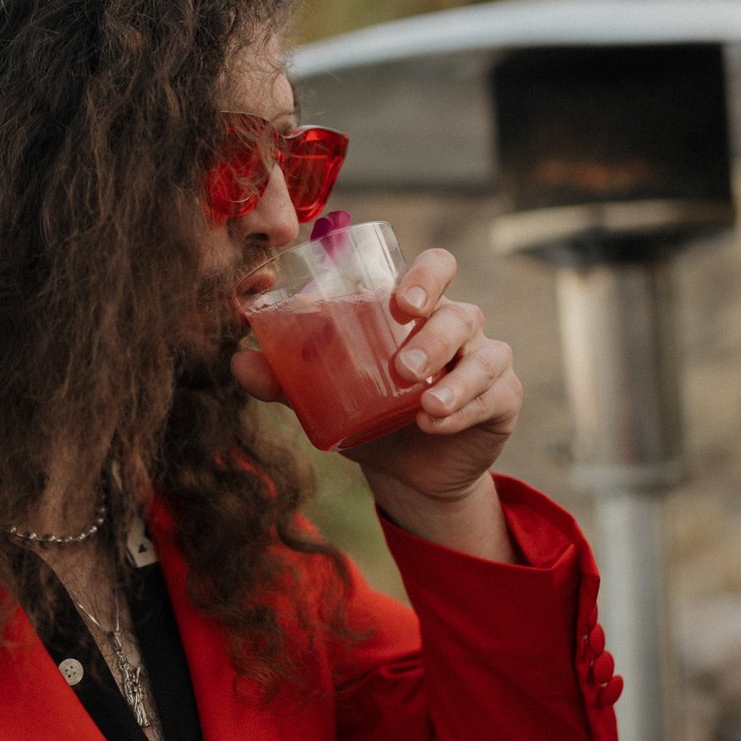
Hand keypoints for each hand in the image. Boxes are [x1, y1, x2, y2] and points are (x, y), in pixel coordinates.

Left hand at [232, 244, 522, 505]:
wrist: (407, 471)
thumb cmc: (368, 412)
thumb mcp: (325, 397)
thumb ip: (285, 377)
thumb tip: (237, 360)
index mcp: (416, 310)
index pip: (435, 268)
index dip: (424, 275)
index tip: (399, 302)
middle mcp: (456, 325)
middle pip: (460, 309)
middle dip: (434, 331)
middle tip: (403, 363)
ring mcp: (484, 361)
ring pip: (485, 352)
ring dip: (451, 376)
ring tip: (423, 402)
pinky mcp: (502, 399)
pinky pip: (493, 394)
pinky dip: (463, 407)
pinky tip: (434, 421)